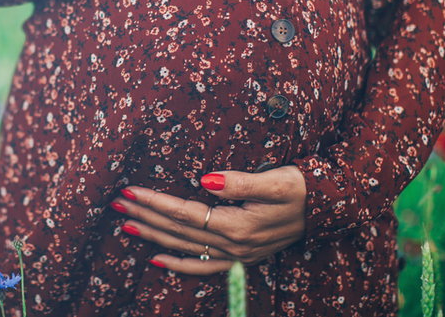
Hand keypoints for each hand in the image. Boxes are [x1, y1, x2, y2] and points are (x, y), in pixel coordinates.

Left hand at [109, 165, 306, 274]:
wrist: (328, 208)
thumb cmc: (302, 188)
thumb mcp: (277, 180)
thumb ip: (240, 182)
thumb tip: (204, 179)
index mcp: (237, 226)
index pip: (184, 212)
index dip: (155, 201)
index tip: (130, 189)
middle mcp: (233, 245)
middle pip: (177, 230)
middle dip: (145, 215)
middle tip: (116, 202)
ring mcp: (236, 256)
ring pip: (184, 247)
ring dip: (152, 235)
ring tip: (125, 222)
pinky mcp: (241, 258)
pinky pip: (203, 267)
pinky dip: (179, 265)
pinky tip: (157, 259)